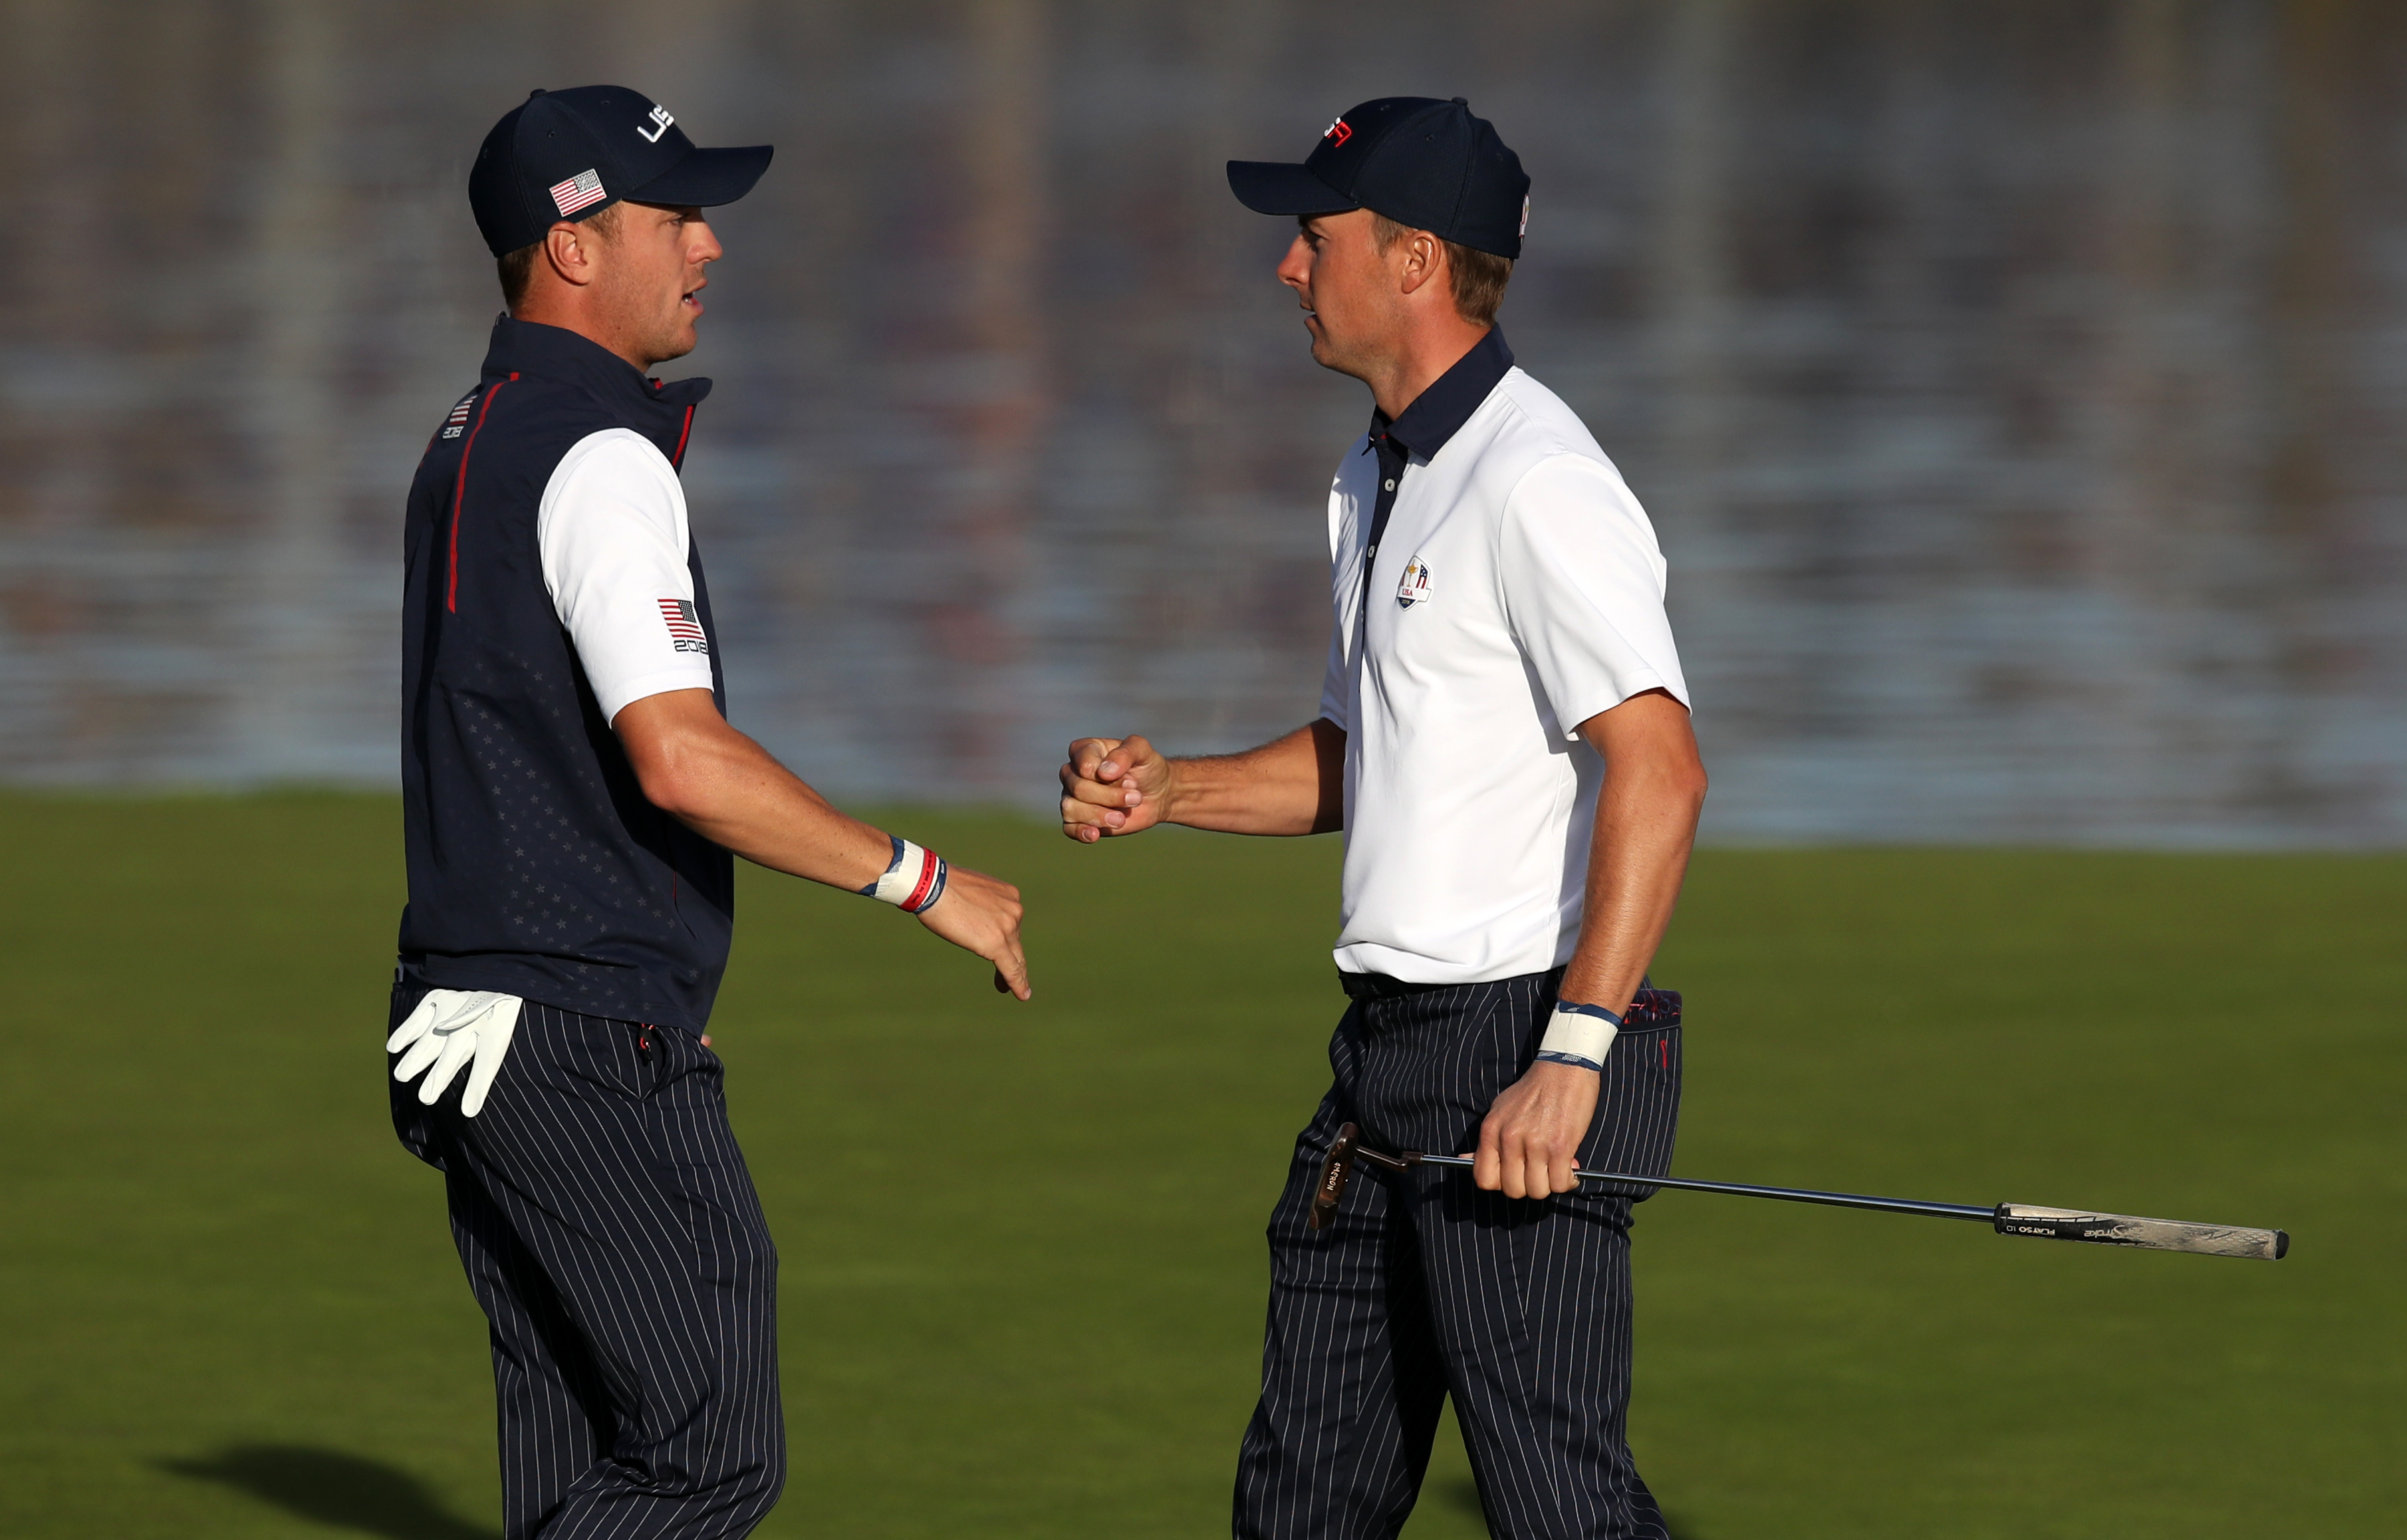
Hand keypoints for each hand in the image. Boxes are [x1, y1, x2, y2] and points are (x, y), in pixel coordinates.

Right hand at [388, 989, 522, 1116]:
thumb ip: (481, 1078)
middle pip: (454, 1052)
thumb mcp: (497, 1045)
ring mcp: (455, 1006)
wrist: (497, 981)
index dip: (477, 1086)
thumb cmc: (494, 1021)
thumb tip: (469, 1112)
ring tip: (402, 1076)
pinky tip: (393, 1048)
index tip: (467, 1111)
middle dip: (440, 1076)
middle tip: (425, 1098)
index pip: (487, 1060)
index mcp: (497, 1031)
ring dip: (417, 1057)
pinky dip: (406, 1031)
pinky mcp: (439, 997)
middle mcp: (475, 1017)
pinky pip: (419, 1017)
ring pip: (434, 1037)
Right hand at [915, 863, 1031, 999]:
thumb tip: (976, 916)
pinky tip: (1022, 995)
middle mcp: (1014, 909)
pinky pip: (1011, 968)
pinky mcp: (997, 943)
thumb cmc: (941, 885)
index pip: (1011, 923)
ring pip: (1014, 956)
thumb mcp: (969, 891)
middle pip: (1014, 940)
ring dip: (1012, 973)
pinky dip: (1017, 983)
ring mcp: (1008, 926)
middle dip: (1011, 957)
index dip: (1010, 939)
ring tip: (1005, 988)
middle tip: (1007, 975)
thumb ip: (980, 905)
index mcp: (1008, 895)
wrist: (932, 885)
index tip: (1009, 951)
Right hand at [1058, 735, 1175, 842]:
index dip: (1106, 775)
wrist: (1158, 795)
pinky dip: (1081, 832)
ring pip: (1071, 808)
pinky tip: (1095, 835)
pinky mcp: (1079, 819)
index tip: (1132, 780)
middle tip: (1136, 798)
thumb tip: (1103, 773)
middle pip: (1079, 788)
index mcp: (1085, 750)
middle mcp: (1074, 772)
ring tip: (1121, 819)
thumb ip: (1125, 753)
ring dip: (1099, 815)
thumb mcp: (1143, 751)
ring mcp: (1073, 796)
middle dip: (1110, 797)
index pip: (1083, 764)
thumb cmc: (1147, 768)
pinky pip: (1069, 828)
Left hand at [1467, 1060, 1599, 1198]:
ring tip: (1555, 1169)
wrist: (1564, 1067)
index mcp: (1491, 1130)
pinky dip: (1567, 1181)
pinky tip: (1570, 1169)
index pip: (1483, 1179)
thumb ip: (1487, 1139)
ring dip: (1549, 1184)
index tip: (1514, 1176)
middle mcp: (1509, 1139)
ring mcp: (1535, 1144)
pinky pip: (1560, 1183)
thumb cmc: (1533, 1090)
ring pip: (1537, 1191)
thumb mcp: (1500, 1110)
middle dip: (1527, 1186)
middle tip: (1538, 1172)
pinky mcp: (1561, 1146)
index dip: (1500, 1184)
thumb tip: (1466, 1160)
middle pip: (1512, 1190)